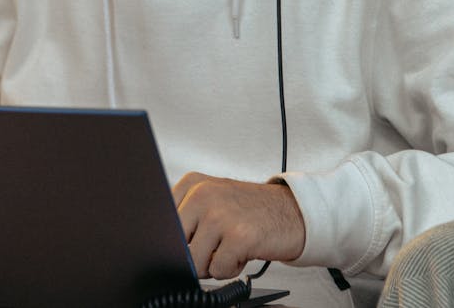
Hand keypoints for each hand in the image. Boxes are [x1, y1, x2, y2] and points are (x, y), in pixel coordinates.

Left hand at [172, 172, 305, 279]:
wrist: (293, 212)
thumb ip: (185, 217)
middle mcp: (203, 194)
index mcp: (192, 183)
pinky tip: (243, 251)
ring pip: (195, 262)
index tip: (193, 237)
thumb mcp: (212, 200)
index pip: (162, 223)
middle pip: (176, 245)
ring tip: (231, 246)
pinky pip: (218, 271)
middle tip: (216, 244)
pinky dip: (231, 269)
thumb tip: (160, 246)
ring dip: (214, 263)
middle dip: (194, 254)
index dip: (177, 240)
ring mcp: (220, 214)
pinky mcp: (239, 236)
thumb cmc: (249, 211)